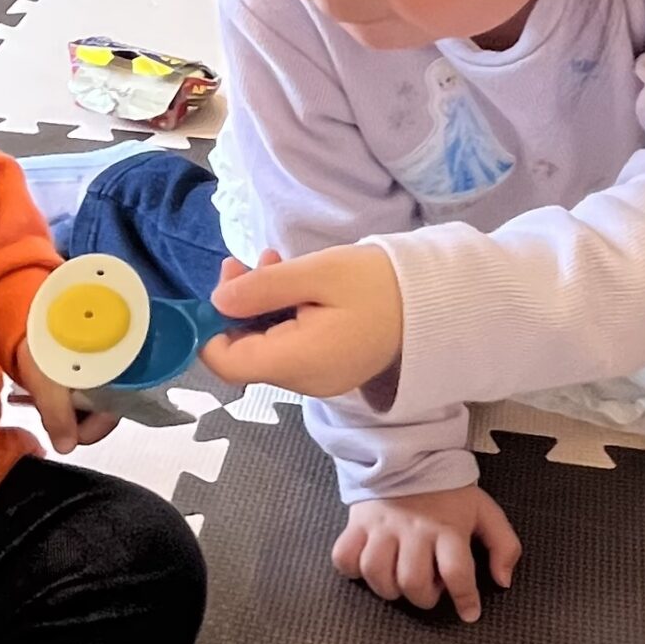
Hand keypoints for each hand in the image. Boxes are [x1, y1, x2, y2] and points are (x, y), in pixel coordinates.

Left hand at [12, 338, 118, 451]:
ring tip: (35, 391)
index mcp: (117, 379)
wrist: (36, 293)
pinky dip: (63, 384)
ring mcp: (105, 361)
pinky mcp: (93, 351)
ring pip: (86, 395)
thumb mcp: (48, 379)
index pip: (104, 423)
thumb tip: (66, 447)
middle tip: (40, 405)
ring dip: (62, 399)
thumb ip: (58, 416)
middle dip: (67, 415)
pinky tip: (42, 380)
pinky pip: (81, 378)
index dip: (79, 432)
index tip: (55, 428)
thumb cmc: (46, 333)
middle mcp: (117, 372)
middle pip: (95, 410)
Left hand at [199, 247, 404, 398]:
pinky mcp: (327, 368)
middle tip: (243, 262)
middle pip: (244, 354)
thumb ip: (264, 288)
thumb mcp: (319, 273)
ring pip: (265, 348)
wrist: (436, 304)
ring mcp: (316, 378)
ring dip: (257, 307)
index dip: (208, 330)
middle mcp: (302, 380)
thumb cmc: (380, 284)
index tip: (216, 288)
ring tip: (270, 263)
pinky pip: (288, 347)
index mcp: (298, 361)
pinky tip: (290, 284)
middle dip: (234, 309)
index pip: (227, 364)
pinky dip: (279, 317)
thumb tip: (217, 300)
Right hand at [333, 486, 521, 622]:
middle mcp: (413, 530)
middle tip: (429, 589)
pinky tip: (367, 568)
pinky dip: (352, 570)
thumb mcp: (485, 512)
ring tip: (398, 581)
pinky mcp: (357, 524)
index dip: (465, 598)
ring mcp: (382, 527)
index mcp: (448, 528)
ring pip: (376, 572)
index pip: (457, 572)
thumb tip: (502, 580)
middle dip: (423, 597)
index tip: (469, 613)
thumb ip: (503, 546)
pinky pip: (344, 557)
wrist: (410, 456)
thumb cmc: (449, 492)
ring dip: (388, 588)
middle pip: (412, 580)